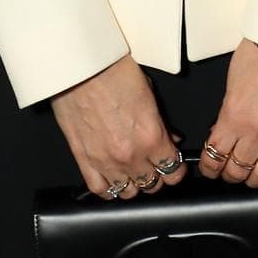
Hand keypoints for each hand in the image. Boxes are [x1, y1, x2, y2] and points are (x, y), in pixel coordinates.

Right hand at [50, 54, 187, 200]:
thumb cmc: (113, 69)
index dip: (176, 168)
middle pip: (152, 184)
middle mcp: (130, 154)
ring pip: (128, 192)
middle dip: (156, 175)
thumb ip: (161, 122)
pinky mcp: (84, 159)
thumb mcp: (148, 91)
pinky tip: (112, 179)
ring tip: (133, 170)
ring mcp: (106, 161)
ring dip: (133, 182)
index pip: (173, 170)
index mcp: (151, 135)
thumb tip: (170, 138)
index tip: (174, 165)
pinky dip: (108, 188)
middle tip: (153, 163)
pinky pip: (100, 189)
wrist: (81, 65)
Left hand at [198, 38, 257, 199]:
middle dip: (229, 174)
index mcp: (233, 117)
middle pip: (237, 170)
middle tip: (227, 171)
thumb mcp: (232, 78)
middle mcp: (256, 132)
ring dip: (256, 178)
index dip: (209, 166)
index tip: (208, 167)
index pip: (214, 155)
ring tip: (252, 176)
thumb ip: (228, 106)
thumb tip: (226, 123)